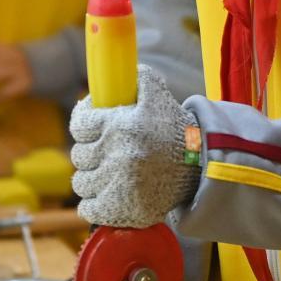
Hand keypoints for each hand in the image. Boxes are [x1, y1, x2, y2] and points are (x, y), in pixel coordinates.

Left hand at [70, 65, 198, 227]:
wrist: (201, 167)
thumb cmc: (174, 129)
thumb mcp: (157, 94)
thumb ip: (137, 77)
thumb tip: (115, 70)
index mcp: (121, 125)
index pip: (79, 125)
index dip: (81, 125)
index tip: (88, 127)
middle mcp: (118, 154)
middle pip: (79, 156)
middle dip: (88, 152)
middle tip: (101, 151)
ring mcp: (121, 184)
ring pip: (82, 183)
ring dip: (89, 178)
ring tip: (103, 174)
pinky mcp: (125, 209)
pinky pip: (90, 209)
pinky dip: (92, 204)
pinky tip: (102, 196)